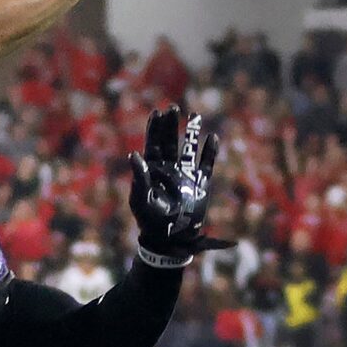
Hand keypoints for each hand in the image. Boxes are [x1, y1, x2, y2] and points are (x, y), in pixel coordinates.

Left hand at [128, 106, 228, 268]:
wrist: (169, 239)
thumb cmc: (150, 220)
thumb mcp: (141, 200)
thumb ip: (139, 178)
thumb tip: (134, 154)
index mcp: (151, 170)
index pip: (153, 144)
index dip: (154, 128)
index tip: (157, 112)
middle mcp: (168, 169)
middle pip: (170, 141)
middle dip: (171, 125)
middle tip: (173, 108)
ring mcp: (184, 175)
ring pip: (188, 149)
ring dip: (191, 133)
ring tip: (195, 115)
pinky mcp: (199, 183)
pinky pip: (206, 164)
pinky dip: (209, 152)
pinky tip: (212, 138)